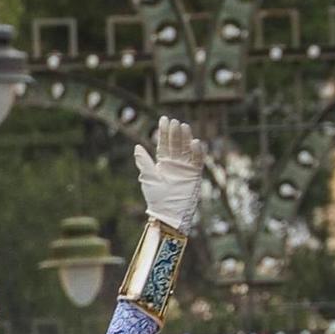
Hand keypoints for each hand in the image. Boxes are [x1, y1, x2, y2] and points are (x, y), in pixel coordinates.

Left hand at [133, 116, 204, 233]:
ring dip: (186, 138)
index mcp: (163, 163)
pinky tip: (194, 142)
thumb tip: (136, 146)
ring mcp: (185, 168)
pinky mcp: (195, 175)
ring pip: (187, 149)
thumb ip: (144, 162)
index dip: (164, 132)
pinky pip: (197, 161)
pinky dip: (197, 152)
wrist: (168, 214)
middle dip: (175, 133)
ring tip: (184, 126)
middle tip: (174, 122)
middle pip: (175, 144)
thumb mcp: (148, 178)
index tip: (164, 119)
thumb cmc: (156, 198)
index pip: (164, 144)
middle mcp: (175, 164)